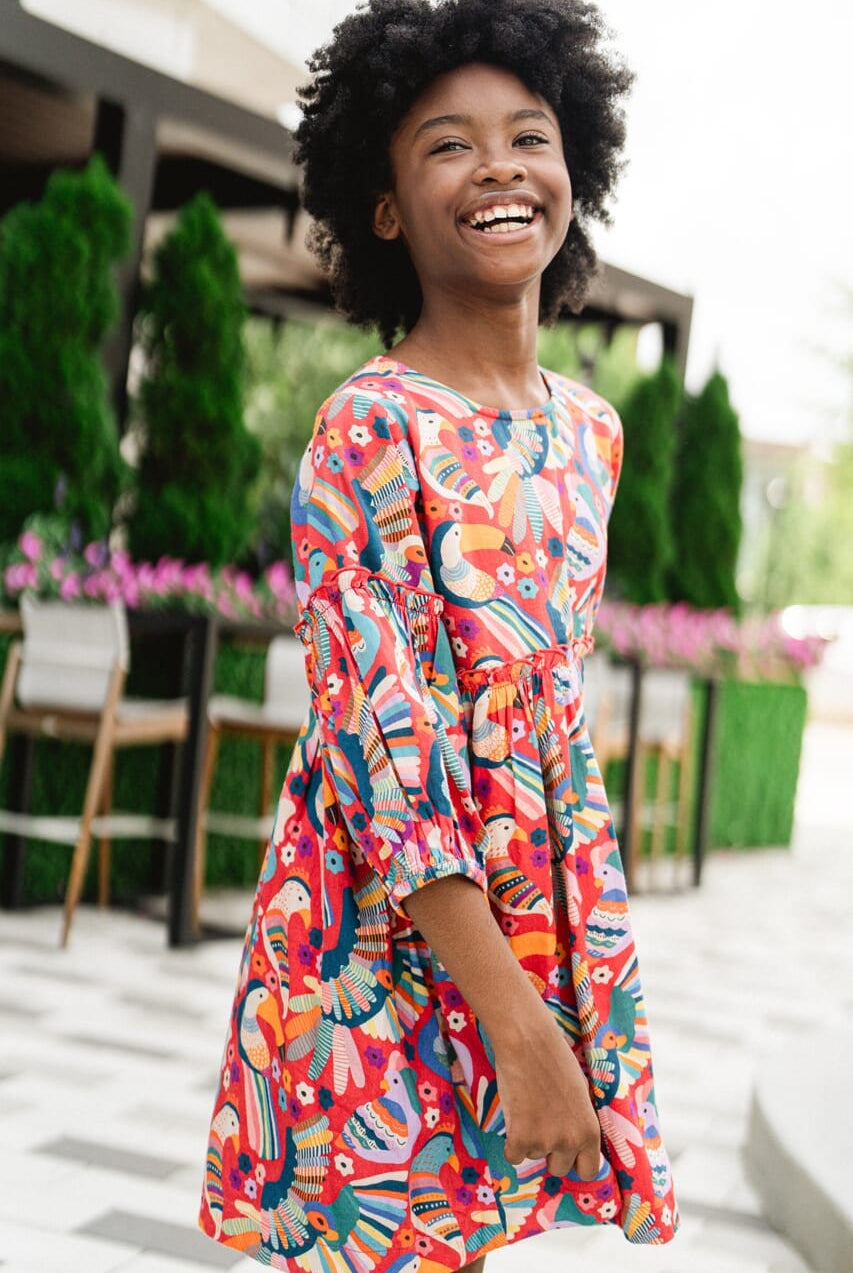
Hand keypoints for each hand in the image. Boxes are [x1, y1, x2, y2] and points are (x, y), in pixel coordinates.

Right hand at [494, 1022, 602, 1178]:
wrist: (529, 1043)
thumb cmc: (554, 1060)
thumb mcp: (580, 1095)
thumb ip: (579, 1122)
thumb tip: (575, 1144)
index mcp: (590, 1131)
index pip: (589, 1170)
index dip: (575, 1162)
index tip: (565, 1153)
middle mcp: (571, 1141)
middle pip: (558, 1168)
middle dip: (549, 1152)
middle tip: (540, 1123)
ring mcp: (545, 1142)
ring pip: (533, 1156)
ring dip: (528, 1138)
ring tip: (528, 1106)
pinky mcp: (520, 1138)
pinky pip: (513, 1156)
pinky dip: (510, 1141)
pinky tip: (514, 1115)